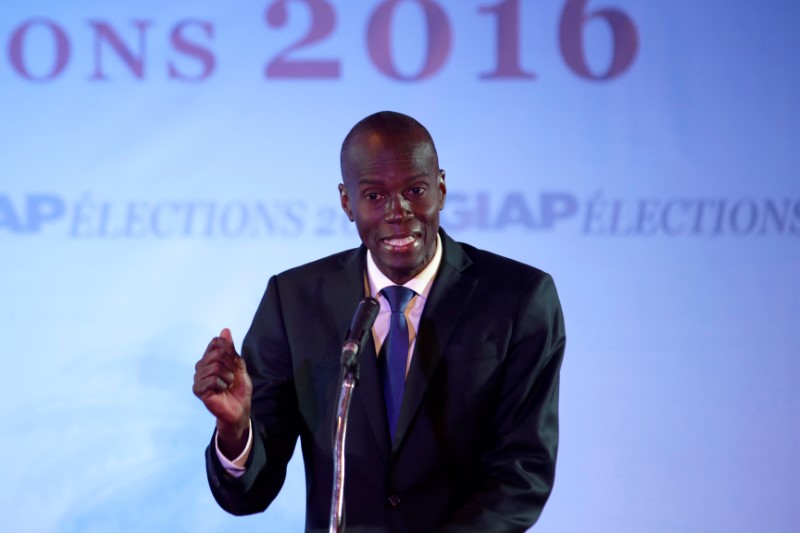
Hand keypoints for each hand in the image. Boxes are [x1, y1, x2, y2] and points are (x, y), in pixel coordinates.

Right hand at [193, 328, 252, 456]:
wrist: (240, 408)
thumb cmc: (238, 388)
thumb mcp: (238, 365)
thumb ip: (231, 349)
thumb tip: (225, 330)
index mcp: (209, 358)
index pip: (216, 342)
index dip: (230, 352)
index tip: (235, 365)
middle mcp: (201, 366)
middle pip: (217, 353)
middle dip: (231, 365)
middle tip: (232, 377)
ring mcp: (198, 378)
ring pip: (215, 367)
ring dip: (227, 377)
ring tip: (227, 385)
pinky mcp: (198, 390)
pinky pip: (212, 380)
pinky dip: (222, 385)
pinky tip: (221, 391)